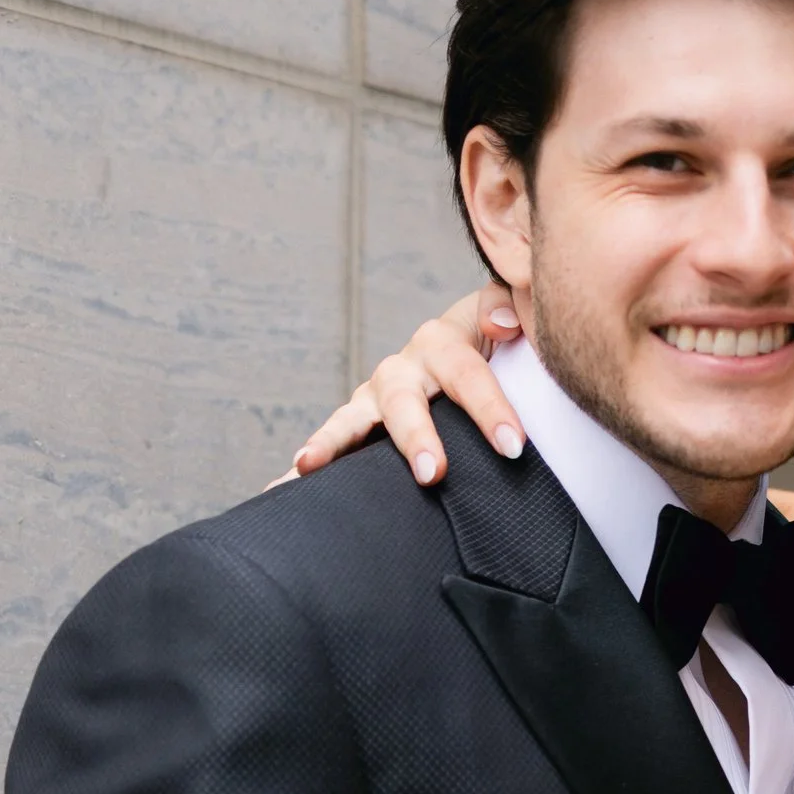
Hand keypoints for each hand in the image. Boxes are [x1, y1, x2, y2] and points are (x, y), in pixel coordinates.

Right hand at [289, 287, 525, 485]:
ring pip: (351, 418)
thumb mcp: (513, 314)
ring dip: (330, 441)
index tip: (512, 446)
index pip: (467, 373)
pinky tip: (279, 486)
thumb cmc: (503, 343)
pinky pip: (333, 443)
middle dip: (416, 437)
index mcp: (442, 340)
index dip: (490, 408)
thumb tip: (501, 322)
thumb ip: (510, 306)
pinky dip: (310, 459)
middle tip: (433, 473)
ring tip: (306, 464)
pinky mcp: (361, 424)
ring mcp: (375, 397)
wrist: (482, 351)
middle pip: (404, 401)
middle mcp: (403, 368)